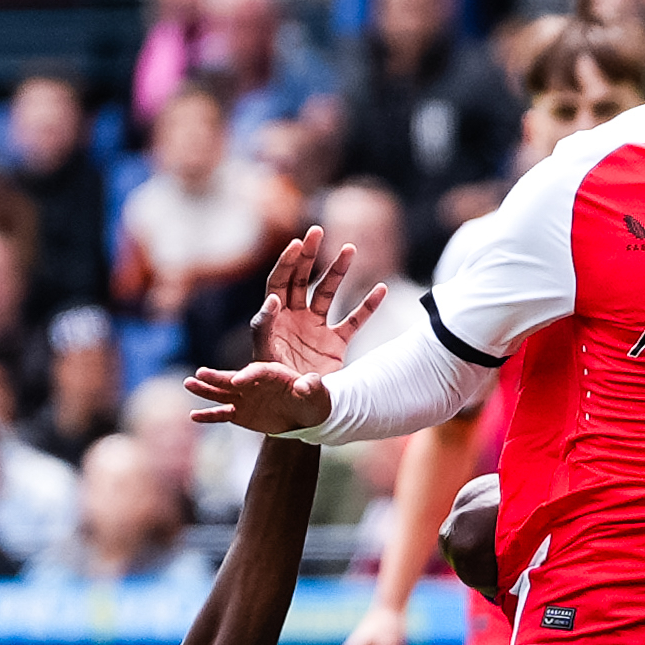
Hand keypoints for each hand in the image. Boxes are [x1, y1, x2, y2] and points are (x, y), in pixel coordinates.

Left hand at [184, 227, 380, 430]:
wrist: (292, 413)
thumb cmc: (270, 387)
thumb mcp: (261, 357)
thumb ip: (263, 329)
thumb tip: (271, 300)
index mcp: (274, 321)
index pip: (279, 282)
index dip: (287, 262)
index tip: (298, 244)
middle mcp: (294, 319)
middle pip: (301, 279)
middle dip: (309, 256)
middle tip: (318, 232)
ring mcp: (316, 330)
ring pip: (328, 293)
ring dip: (338, 271)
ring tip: (350, 249)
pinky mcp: (334, 344)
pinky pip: (353, 321)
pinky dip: (368, 306)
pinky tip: (382, 289)